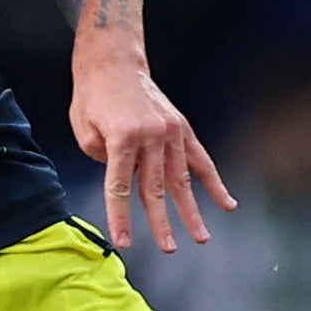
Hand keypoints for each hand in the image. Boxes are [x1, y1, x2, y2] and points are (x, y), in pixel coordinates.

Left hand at [70, 50, 235, 252]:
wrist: (114, 62)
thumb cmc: (93, 96)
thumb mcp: (83, 129)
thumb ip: (103, 160)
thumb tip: (127, 178)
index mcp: (122, 137)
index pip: (119, 187)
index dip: (121, 216)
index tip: (124, 241)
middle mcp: (150, 136)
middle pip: (155, 188)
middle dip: (161, 222)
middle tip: (168, 248)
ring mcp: (170, 132)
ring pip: (182, 179)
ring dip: (191, 210)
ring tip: (200, 238)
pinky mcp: (181, 128)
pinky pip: (201, 160)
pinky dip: (214, 183)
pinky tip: (227, 204)